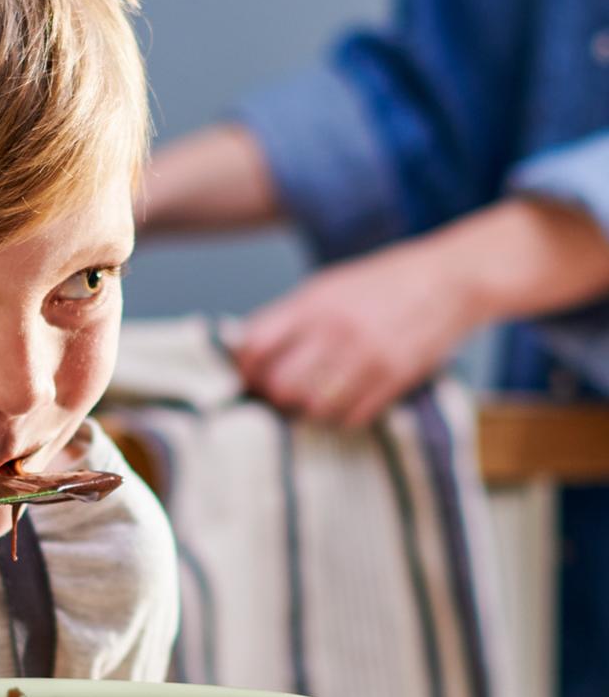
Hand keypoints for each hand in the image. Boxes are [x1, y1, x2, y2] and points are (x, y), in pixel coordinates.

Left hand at [233, 236, 477, 427]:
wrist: (451, 279)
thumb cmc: (386, 282)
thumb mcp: (330, 285)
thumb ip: (291, 317)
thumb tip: (250, 352)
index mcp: (314, 303)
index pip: (256, 345)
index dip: (245, 367)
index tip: (249, 374)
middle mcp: (336, 331)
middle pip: (280, 384)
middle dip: (274, 394)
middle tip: (279, 394)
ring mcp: (366, 357)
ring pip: (312, 407)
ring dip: (306, 410)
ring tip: (312, 400)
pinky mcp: (394, 379)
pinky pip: (350, 417)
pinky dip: (340, 417)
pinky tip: (344, 403)